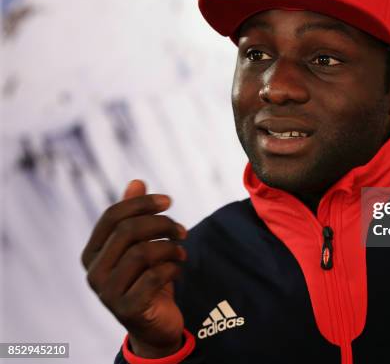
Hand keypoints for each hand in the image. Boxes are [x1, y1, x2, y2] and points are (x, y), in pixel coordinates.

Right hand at [81, 180, 187, 357]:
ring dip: (171, 248)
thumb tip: (137, 181)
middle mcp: (93, 272)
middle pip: (128, 231)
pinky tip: (179, 270)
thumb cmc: (146, 278)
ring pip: (143, 253)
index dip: (142, 204)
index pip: (112, 216)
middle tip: (183, 230)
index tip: (169, 201)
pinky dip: (173, 268)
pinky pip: (154, 277)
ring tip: (182, 253)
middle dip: (162, 225)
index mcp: (92, 252)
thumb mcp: (141, 245)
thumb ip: (135, 216)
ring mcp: (107, 293)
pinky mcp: (127, 309)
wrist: (154, 324)